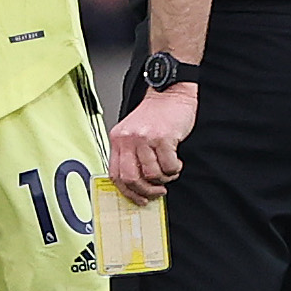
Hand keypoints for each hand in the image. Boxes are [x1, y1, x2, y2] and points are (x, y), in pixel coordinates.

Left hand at [108, 85, 196, 203]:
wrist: (170, 92)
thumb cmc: (155, 114)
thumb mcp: (134, 132)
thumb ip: (131, 154)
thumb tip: (136, 184)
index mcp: (118, 139)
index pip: (115, 174)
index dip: (128, 191)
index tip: (138, 198)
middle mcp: (128, 139)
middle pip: (131, 178)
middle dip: (145, 191)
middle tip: (157, 191)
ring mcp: (145, 138)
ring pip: (152, 174)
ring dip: (164, 178)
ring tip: (169, 171)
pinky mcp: (163, 137)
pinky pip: (169, 166)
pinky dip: (174, 169)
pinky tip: (176, 161)